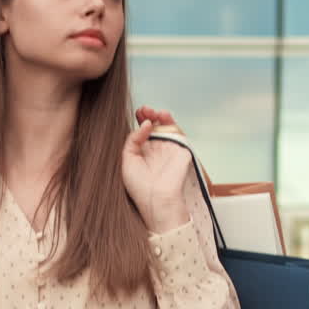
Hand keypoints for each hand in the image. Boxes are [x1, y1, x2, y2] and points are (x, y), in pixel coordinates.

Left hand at [121, 106, 193, 233]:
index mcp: (144, 153)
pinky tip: (160, 121)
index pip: (143, 131)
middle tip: (145, 109)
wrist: (157, 199)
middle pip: (155, 126)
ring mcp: (170, 149)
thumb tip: (145, 124)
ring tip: (154, 112)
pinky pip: (178, 133)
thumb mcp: (127, 161)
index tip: (138, 112)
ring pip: (167, 127)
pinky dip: (170, 124)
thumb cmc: (140, 186)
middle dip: (150, 115)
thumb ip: (132, 140)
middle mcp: (157, 150)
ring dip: (161, 116)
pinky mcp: (181, 150)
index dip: (141, 120)